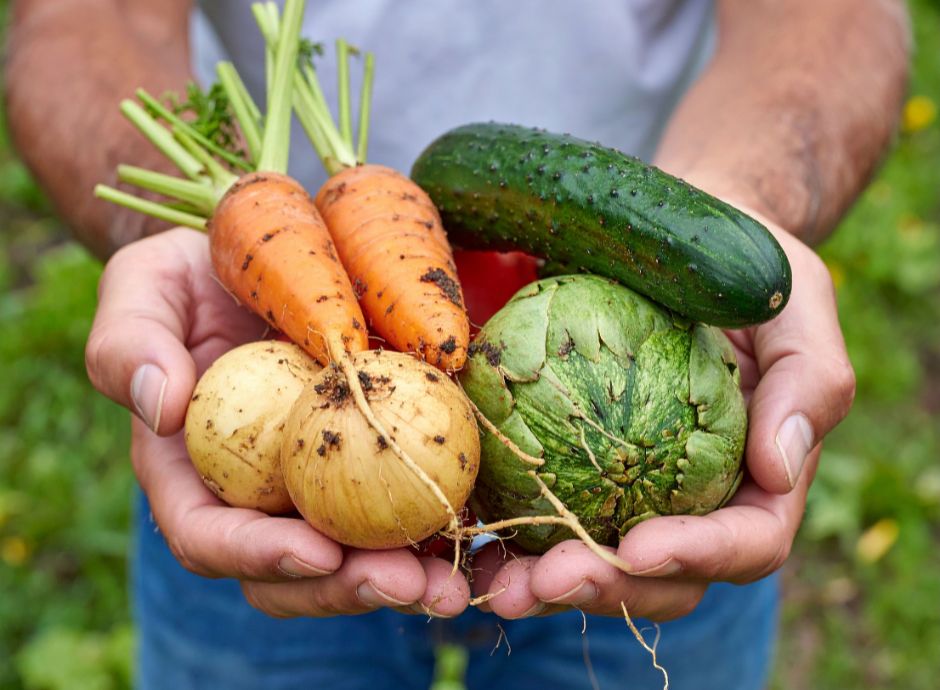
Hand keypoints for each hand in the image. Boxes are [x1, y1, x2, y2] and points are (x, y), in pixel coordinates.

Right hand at [86, 228, 469, 617]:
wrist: (257, 256)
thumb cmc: (191, 274)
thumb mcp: (143, 288)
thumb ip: (129, 344)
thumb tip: (158, 406)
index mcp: (190, 472)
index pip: (208, 537)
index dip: (257, 555)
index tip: (316, 549)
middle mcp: (256, 493)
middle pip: (293, 568)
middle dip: (347, 588)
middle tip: (407, 582)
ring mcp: (317, 482)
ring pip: (356, 553)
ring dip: (405, 576)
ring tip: (455, 583)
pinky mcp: (373, 458)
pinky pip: (404, 502)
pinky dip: (440, 525)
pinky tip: (485, 532)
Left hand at [469, 213, 854, 619]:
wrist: (678, 239)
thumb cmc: (744, 269)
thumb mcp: (795, 302)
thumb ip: (809, 379)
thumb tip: (781, 470)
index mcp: (758, 479)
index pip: (746, 542)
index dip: (697, 556)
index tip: (638, 548)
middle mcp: (695, 501)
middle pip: (661, 577)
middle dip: (606, 589)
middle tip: (544, 581)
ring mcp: (631, 493)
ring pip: (595, 560)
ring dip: (544, 584)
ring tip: (497, 583)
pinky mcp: (574, 468)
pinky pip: (542, 512)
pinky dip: (507, 534)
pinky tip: (468, 534)